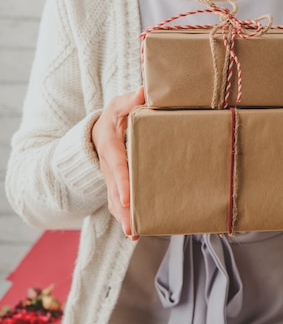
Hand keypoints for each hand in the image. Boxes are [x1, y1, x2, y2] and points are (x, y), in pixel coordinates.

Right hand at [92, 86, 144, 239]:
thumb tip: (145, 90)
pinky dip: (125, 217)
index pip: (117, 167)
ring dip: (124, 218)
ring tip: (134, 233)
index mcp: (110, 148)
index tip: (127, 197)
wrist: (97, 133)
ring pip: (114, 202)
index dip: (122, 182)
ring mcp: (111, 180)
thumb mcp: (118, 106)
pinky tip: (136, 232)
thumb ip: (130, 100)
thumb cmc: (113, 118)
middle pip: (115, 191)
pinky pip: (118, 204)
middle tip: (132, 226)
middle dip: (123, 209)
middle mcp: (109, 168)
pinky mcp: (116, 187)